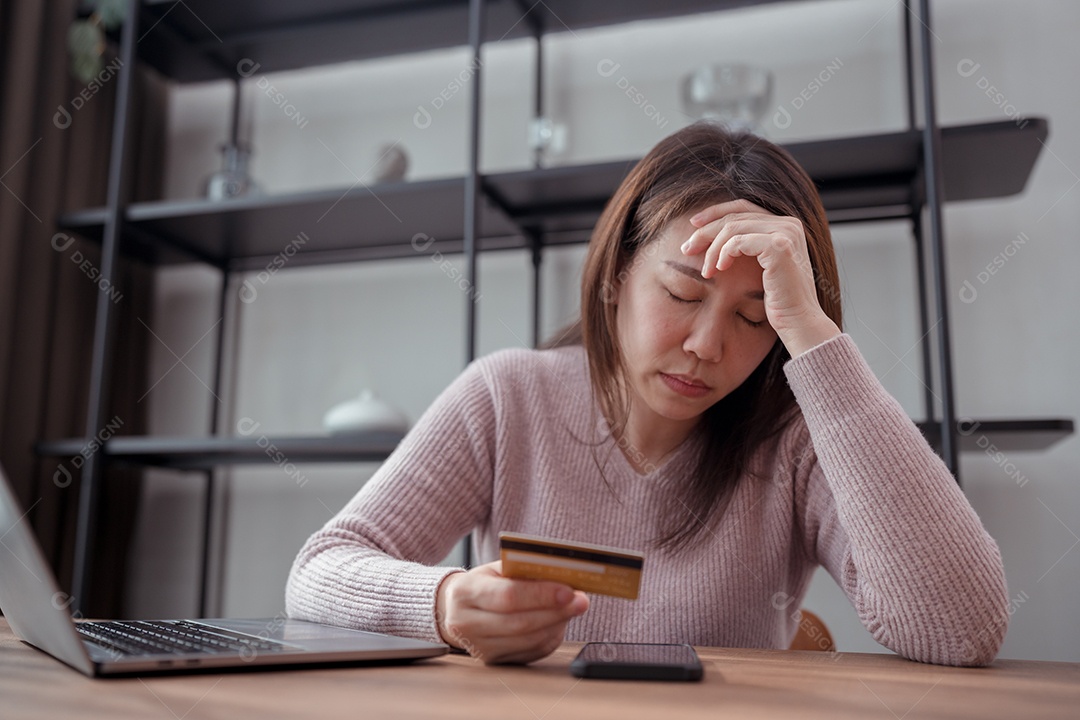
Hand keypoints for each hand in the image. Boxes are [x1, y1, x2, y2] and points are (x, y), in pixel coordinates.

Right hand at [435, 561, 589, 663]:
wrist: (455, 608)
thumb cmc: (483, 584)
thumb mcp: (496, 568)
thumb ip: (524, 570)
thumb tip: (562, 577)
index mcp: (465, 592)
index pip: (508, 596)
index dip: (541, 595)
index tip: (569, 590)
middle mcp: (466, 623)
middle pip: (519, 622)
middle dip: (556, 612)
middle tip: (581, 601)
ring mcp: (477, 647)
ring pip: (527, 641)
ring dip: (556, 625)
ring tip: (572, 610)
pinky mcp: (491, 660)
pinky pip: (529, 653)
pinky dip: (549, 638)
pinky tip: (558, 624)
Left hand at [681, 199, 839, 356]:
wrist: (798, 321)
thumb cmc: (778, 300)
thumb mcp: (761, 267)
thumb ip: (748, 246)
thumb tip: (713, 233)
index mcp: (785, 224)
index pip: (743, 207)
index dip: (715, 213)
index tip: (693, 226)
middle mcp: (788, 223)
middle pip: (735, 216)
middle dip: (706, 231)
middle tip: (686, 249)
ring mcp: (785, 232)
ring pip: (732, 228)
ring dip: (712, 249)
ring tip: (705, 269)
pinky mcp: (778, 246)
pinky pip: (738, 242)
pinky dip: (723, 254)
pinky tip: (718, 269)